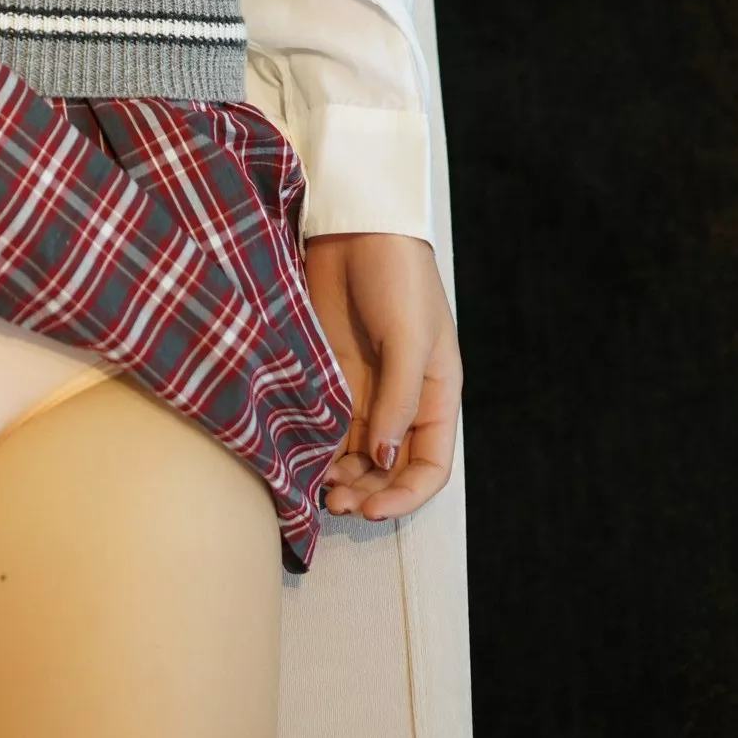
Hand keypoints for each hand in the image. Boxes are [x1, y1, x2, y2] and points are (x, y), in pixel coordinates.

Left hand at [302, 231, 462, 520]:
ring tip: (316, 489)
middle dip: (366, 492)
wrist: (355, 227)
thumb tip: (385, 458)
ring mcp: (365, 388)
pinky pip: (327, 425)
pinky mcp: (330, 374)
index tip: (371, 510)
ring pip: (356, 454)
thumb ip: (399, 399)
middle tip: (334, 502)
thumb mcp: (409, 337)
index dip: (404, 495)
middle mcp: (403, 401)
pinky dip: (318, 449)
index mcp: (436, 395)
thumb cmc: (398, 276)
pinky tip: (300, 459)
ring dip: (340, 477)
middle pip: (389, 468)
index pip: (430, 466)